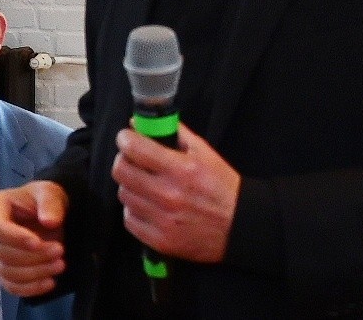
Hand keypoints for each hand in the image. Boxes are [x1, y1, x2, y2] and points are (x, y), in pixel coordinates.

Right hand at [0, 180, 68, 297]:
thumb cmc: (40, 200)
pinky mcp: (1, 271)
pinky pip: (11, 286)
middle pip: (2, 253)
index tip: (39, 242)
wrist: (43, 214)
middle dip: (33, 256)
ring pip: (7, 272)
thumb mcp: (49, 193)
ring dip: (36, 273)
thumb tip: (49, 221)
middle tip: (60, 251)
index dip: (17, 239)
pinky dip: (30, 288)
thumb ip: (50, 204)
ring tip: (60, 264)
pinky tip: (50, 282)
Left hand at [112, 121, 239, 263]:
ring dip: (131, 186)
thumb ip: (173, 133)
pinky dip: (135, 210)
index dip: (125, 139)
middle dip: (124, 160)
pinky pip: (129, 219)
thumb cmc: (222, 188)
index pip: (134, 148)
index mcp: (180, 170)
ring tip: (145, 185)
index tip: (126, 138)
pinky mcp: (160, 240)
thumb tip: (140, 123)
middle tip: (133, 161)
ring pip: (124, 194)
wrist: (241, 228)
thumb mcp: (204, 153)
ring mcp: (163, 219)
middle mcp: (168, 195)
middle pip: (121, 171)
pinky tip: (148, 206)